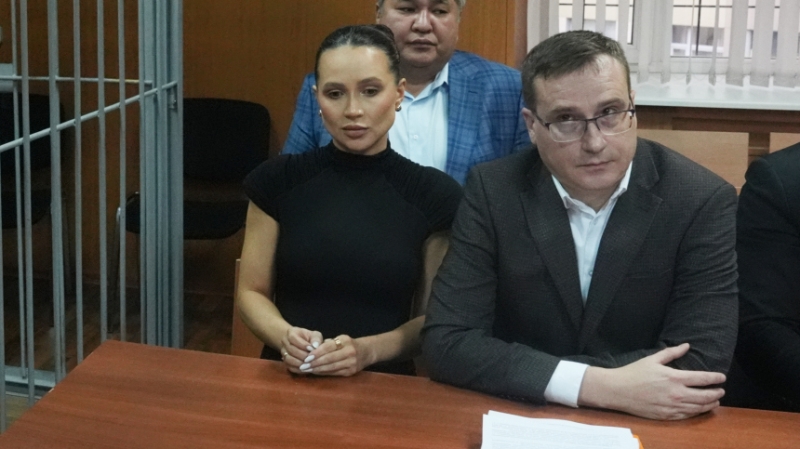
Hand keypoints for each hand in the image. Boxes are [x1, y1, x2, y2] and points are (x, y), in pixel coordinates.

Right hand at [280, 327, 322, 374]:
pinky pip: (290, 367)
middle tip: (312, 358)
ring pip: (288, 359)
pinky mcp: (285, 362)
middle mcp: (284, 342)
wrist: (302, 344)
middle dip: (302, 355)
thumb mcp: (315, 335)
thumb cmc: (310, 339)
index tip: (312, 349)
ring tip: (309, 364)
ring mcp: (283, 353)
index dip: (302, 345)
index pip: (293, 338)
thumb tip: (315, 346)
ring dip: (300, 363)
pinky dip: (298, 369)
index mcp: (291, 333)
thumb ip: (316, 339)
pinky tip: (306, 369)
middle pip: (291, 350)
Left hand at [301, 334, 373, 376]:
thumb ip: (328, 343)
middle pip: (329, 359)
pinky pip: (334, 373)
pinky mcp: (351, 372)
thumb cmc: (349, 344)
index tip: (306, 357)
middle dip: (314, 363)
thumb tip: (311, 350)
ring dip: (317, 369)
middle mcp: (349, 352)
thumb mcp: (340, 339)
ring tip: (307, 370)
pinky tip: (316, 372)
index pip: (328, 347)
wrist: (366, 352)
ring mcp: (351, 363)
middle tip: (303, 365)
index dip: (316, 353)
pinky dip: (324, 372)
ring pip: (331, 367)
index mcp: (345, 341)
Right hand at [579, 343, 725, 419]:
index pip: (702, 379)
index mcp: (673, 377)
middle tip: (721, 391)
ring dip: (710, 404)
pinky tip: (699, 409)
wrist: (618, 390)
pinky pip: (686, 415)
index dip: (715, 378)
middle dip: (716, 393)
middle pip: (704, 396)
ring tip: (715, 401)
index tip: (722, 377)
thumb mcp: (652, 359)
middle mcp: (676, 394)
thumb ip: (672, 352)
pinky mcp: (666, 415)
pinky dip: (696, 412)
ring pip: (698, 408)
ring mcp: (672, 406)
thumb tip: (686, 346)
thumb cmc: (634, 373)